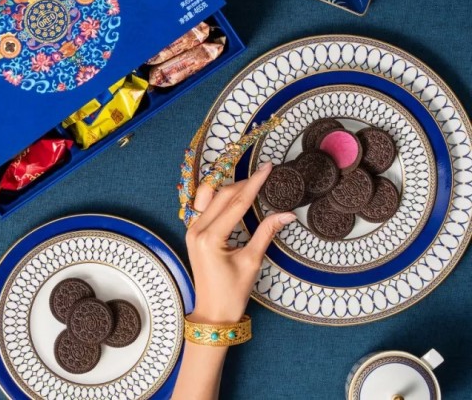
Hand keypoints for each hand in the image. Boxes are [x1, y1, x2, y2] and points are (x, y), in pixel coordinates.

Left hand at [185, 162, 296, 323]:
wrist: (213, 312)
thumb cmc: (232, 293)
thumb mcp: (252, 262)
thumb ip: (267, 233)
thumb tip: (287, 214)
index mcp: (210, 238)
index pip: (236, 202)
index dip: (254, 183)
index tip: (267, 168)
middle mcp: (196, 231)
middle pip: (222, 196)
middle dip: (243, 183)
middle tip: (263, 174)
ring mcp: (192, 231)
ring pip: (210, 198)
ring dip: (229, 187)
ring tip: (250, 181)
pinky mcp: (193, 234)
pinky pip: (203, 207)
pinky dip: (218, 197)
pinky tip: (231, 192)